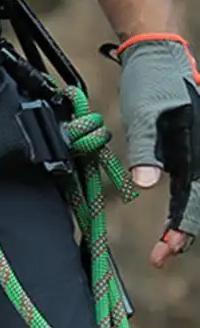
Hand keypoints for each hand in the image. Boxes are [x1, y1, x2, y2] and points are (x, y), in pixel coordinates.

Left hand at [116, 35, 199, 267]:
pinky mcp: (190, 151)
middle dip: (183, 233)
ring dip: (183, 225)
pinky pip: (192, 186)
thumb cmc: (151, 83)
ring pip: (197, 197)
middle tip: (161, 258)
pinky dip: (182, 209)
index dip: (181, 227)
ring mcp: (198, 151)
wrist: (158, 58)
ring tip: (165, 250)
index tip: (166, 251)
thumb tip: (146, 185)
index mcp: (196, 145)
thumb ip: (145, 152)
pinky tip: (170, 228)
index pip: (194, 196)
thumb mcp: (143, 115)